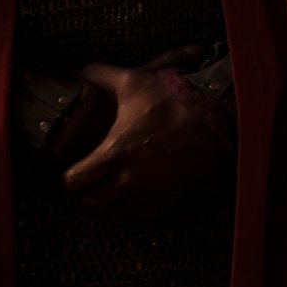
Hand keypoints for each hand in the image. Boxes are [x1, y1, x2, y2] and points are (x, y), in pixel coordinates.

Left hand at [62, 51, 232, 218]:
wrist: (217, 116)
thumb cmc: (174, 99)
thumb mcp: (135, 81)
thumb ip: (102, 76)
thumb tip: (78, 69)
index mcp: (115, 151)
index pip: (74, 181)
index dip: (68, 178)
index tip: (72, 171)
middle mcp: (129, 177)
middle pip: (90, 203)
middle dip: (85, 194)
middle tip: (88, 183)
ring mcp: (150, 191)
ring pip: (113, 214)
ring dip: (106, 205)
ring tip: (107, 193)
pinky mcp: (168, 198)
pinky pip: (139, 217)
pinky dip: (129, 211)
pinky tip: (130, 198)